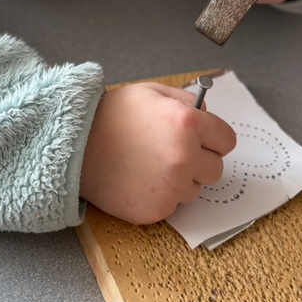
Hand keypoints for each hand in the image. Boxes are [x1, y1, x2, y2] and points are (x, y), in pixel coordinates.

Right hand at [79, 83, 235, 224]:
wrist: (74, 146)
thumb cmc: (111, 116)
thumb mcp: (150, 92)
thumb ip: (185, 99)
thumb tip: (206, 111)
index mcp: (187, 123)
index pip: (227, 140)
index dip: (212, 138)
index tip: (200, 138)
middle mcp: (184, 157)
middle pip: (215, 169)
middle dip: (199, 161)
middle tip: (171, 151)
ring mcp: (171, 188)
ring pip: (194, 189)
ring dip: (180, 180)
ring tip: (149, 164)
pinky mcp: (156, 210)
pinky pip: (172, 205)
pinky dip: (161, 196)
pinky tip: (139, 179)